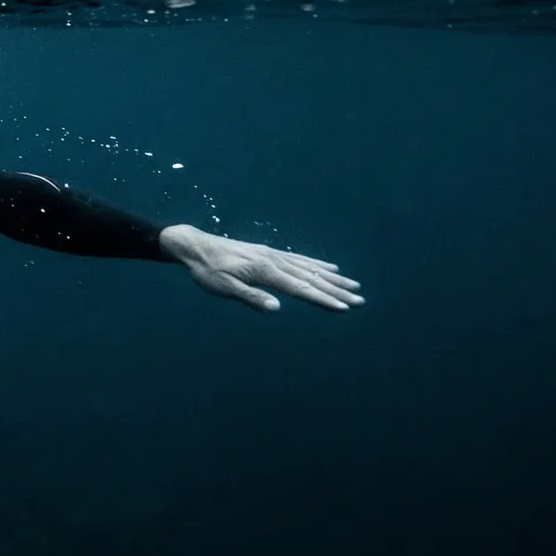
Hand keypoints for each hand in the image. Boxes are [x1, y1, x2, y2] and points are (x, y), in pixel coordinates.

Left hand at [158, 223, 362, 313]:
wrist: (195, 246)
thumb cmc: (208, 271)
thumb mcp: (224, 287)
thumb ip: (250, 297)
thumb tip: (277, 308)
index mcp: (265, 271)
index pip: (301, 288)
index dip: (323, 299)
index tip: (345, 308)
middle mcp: (274, 260)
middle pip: (312, 278)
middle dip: (337, 290)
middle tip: (360, 300)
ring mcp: (274, 255)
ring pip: (310, 267)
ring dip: (333, 278)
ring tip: (354, 285)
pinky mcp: (270, 253)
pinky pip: (300, 258)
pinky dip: (318, 263)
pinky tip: (330, 267)